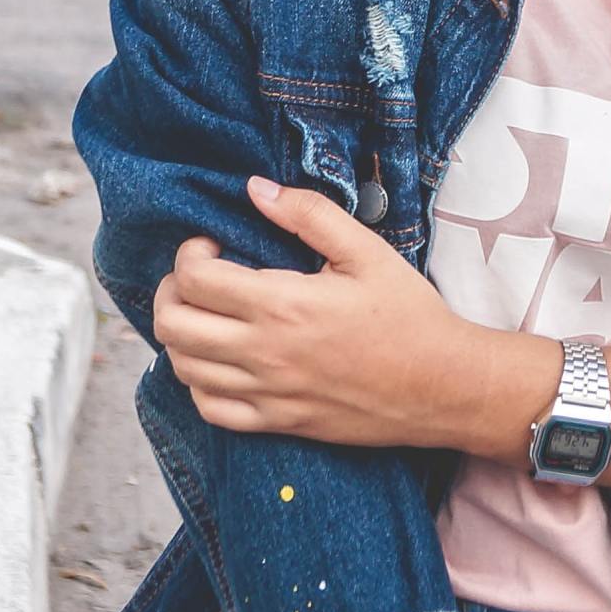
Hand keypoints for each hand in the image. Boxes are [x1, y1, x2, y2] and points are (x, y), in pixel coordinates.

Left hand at [153, 175, 477, 445]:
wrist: (439, 385)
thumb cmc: (407, 314)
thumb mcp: (366, 250)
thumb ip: (309, 214)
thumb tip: (257, 189)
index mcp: (282, 304)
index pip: (194, 280)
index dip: (188, 254)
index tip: (211, 244)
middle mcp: (263, 353)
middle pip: (173, 325)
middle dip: (171, 291)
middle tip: (197, 275)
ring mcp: (266, 393)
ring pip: (183, 369)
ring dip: (181, 334)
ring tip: (207, 313)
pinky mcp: (277, 422)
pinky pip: (210, 409)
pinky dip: (198, 383)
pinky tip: (218, 361)